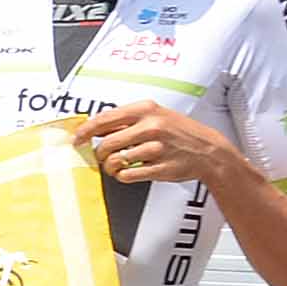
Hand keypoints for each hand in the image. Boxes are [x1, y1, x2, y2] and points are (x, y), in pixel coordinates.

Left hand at [71, 104, 228, 194]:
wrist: (208, 150)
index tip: (78, 138)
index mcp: (146, 109)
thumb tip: (96, 126)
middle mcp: (151, 127)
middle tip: (100, 156)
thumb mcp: (156, 114)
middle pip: (107, 143)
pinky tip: (126, 172)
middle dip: (98, 153)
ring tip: (115, 165)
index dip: (86, 131)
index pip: (105, 119)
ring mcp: (156, 148)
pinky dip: (122, 175)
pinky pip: (128, 175)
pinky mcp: (159, 168)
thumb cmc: (179, 132)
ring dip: (109, 166)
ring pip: (115, 160)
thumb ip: (128, 119)